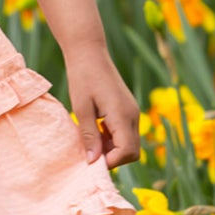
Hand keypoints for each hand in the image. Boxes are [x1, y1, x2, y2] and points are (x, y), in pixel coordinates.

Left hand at [65, 48, 140, 169]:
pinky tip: (96, 129)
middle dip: (113, 157)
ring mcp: (132, 112)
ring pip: (129, 144)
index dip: (111, 161)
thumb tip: (93, 162)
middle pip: (132, 151)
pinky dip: (113, 138)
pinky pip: (126, 133)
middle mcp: (133, 115)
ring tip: (90, 139)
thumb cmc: (82, 78)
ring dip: (112, 148)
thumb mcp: (81, 109)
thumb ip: (89, 136)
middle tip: (90, 151)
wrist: (89, 53)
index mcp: (123, 115)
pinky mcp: (128, 110)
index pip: (127, 152)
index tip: (91, 159)